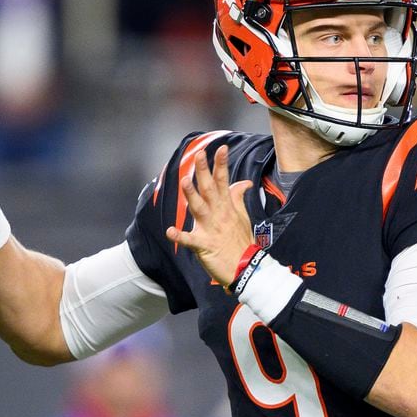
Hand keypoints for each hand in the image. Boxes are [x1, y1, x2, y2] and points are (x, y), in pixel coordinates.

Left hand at [166, 145, 254, 286]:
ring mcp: (211, 229)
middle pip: (210, 189)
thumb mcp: (243, 217)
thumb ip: (238, 197)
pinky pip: (190, 240)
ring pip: (199, 208)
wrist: (246, 268)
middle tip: (200, 154)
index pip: (224, 181)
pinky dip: (179, 236)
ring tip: (184, 182)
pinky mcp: (204, 245)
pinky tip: (169, 231)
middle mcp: (218, 214)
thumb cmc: (242, 242)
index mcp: (226, 207)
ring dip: (191, 195)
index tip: (221, 148)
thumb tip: (244, 182)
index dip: (221, 164)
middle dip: (204, 171)